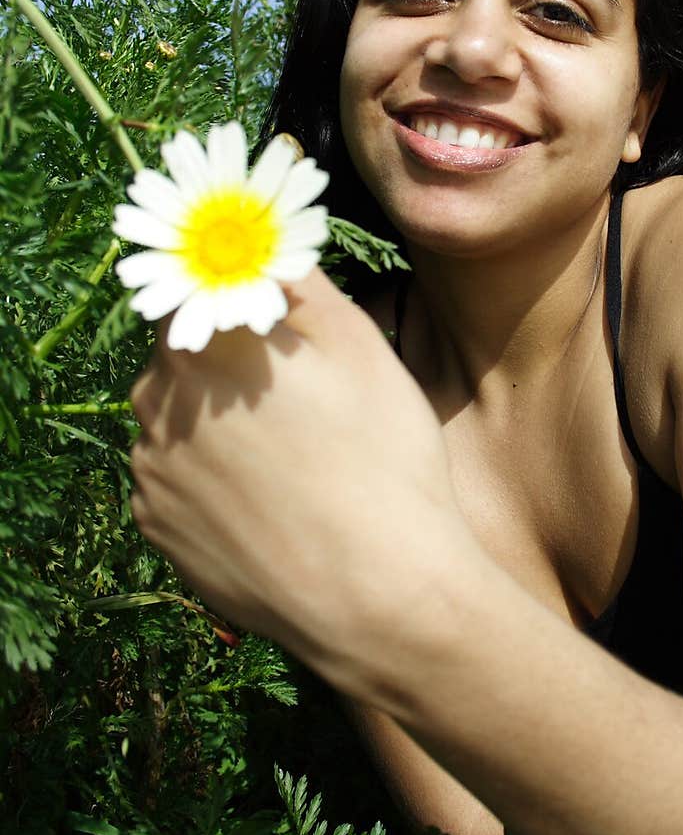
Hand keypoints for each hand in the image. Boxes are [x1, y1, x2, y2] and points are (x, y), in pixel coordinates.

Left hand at [129, 266, 468, 694]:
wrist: (378, 596)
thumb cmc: (381, 459)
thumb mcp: (358, 343)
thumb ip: (295, 274)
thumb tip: (264, 238)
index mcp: (203, 341)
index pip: (193, 288)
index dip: (233, 296)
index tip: (272, 318)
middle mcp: (155, 400)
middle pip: (183, 354)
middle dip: (231, 361)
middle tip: (302, 397)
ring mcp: (150, 471)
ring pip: (178, 419)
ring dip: (218, 421)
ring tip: (295, 460)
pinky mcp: (157, 529)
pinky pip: (177, 480)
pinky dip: (212, 480)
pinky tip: (272, 501)